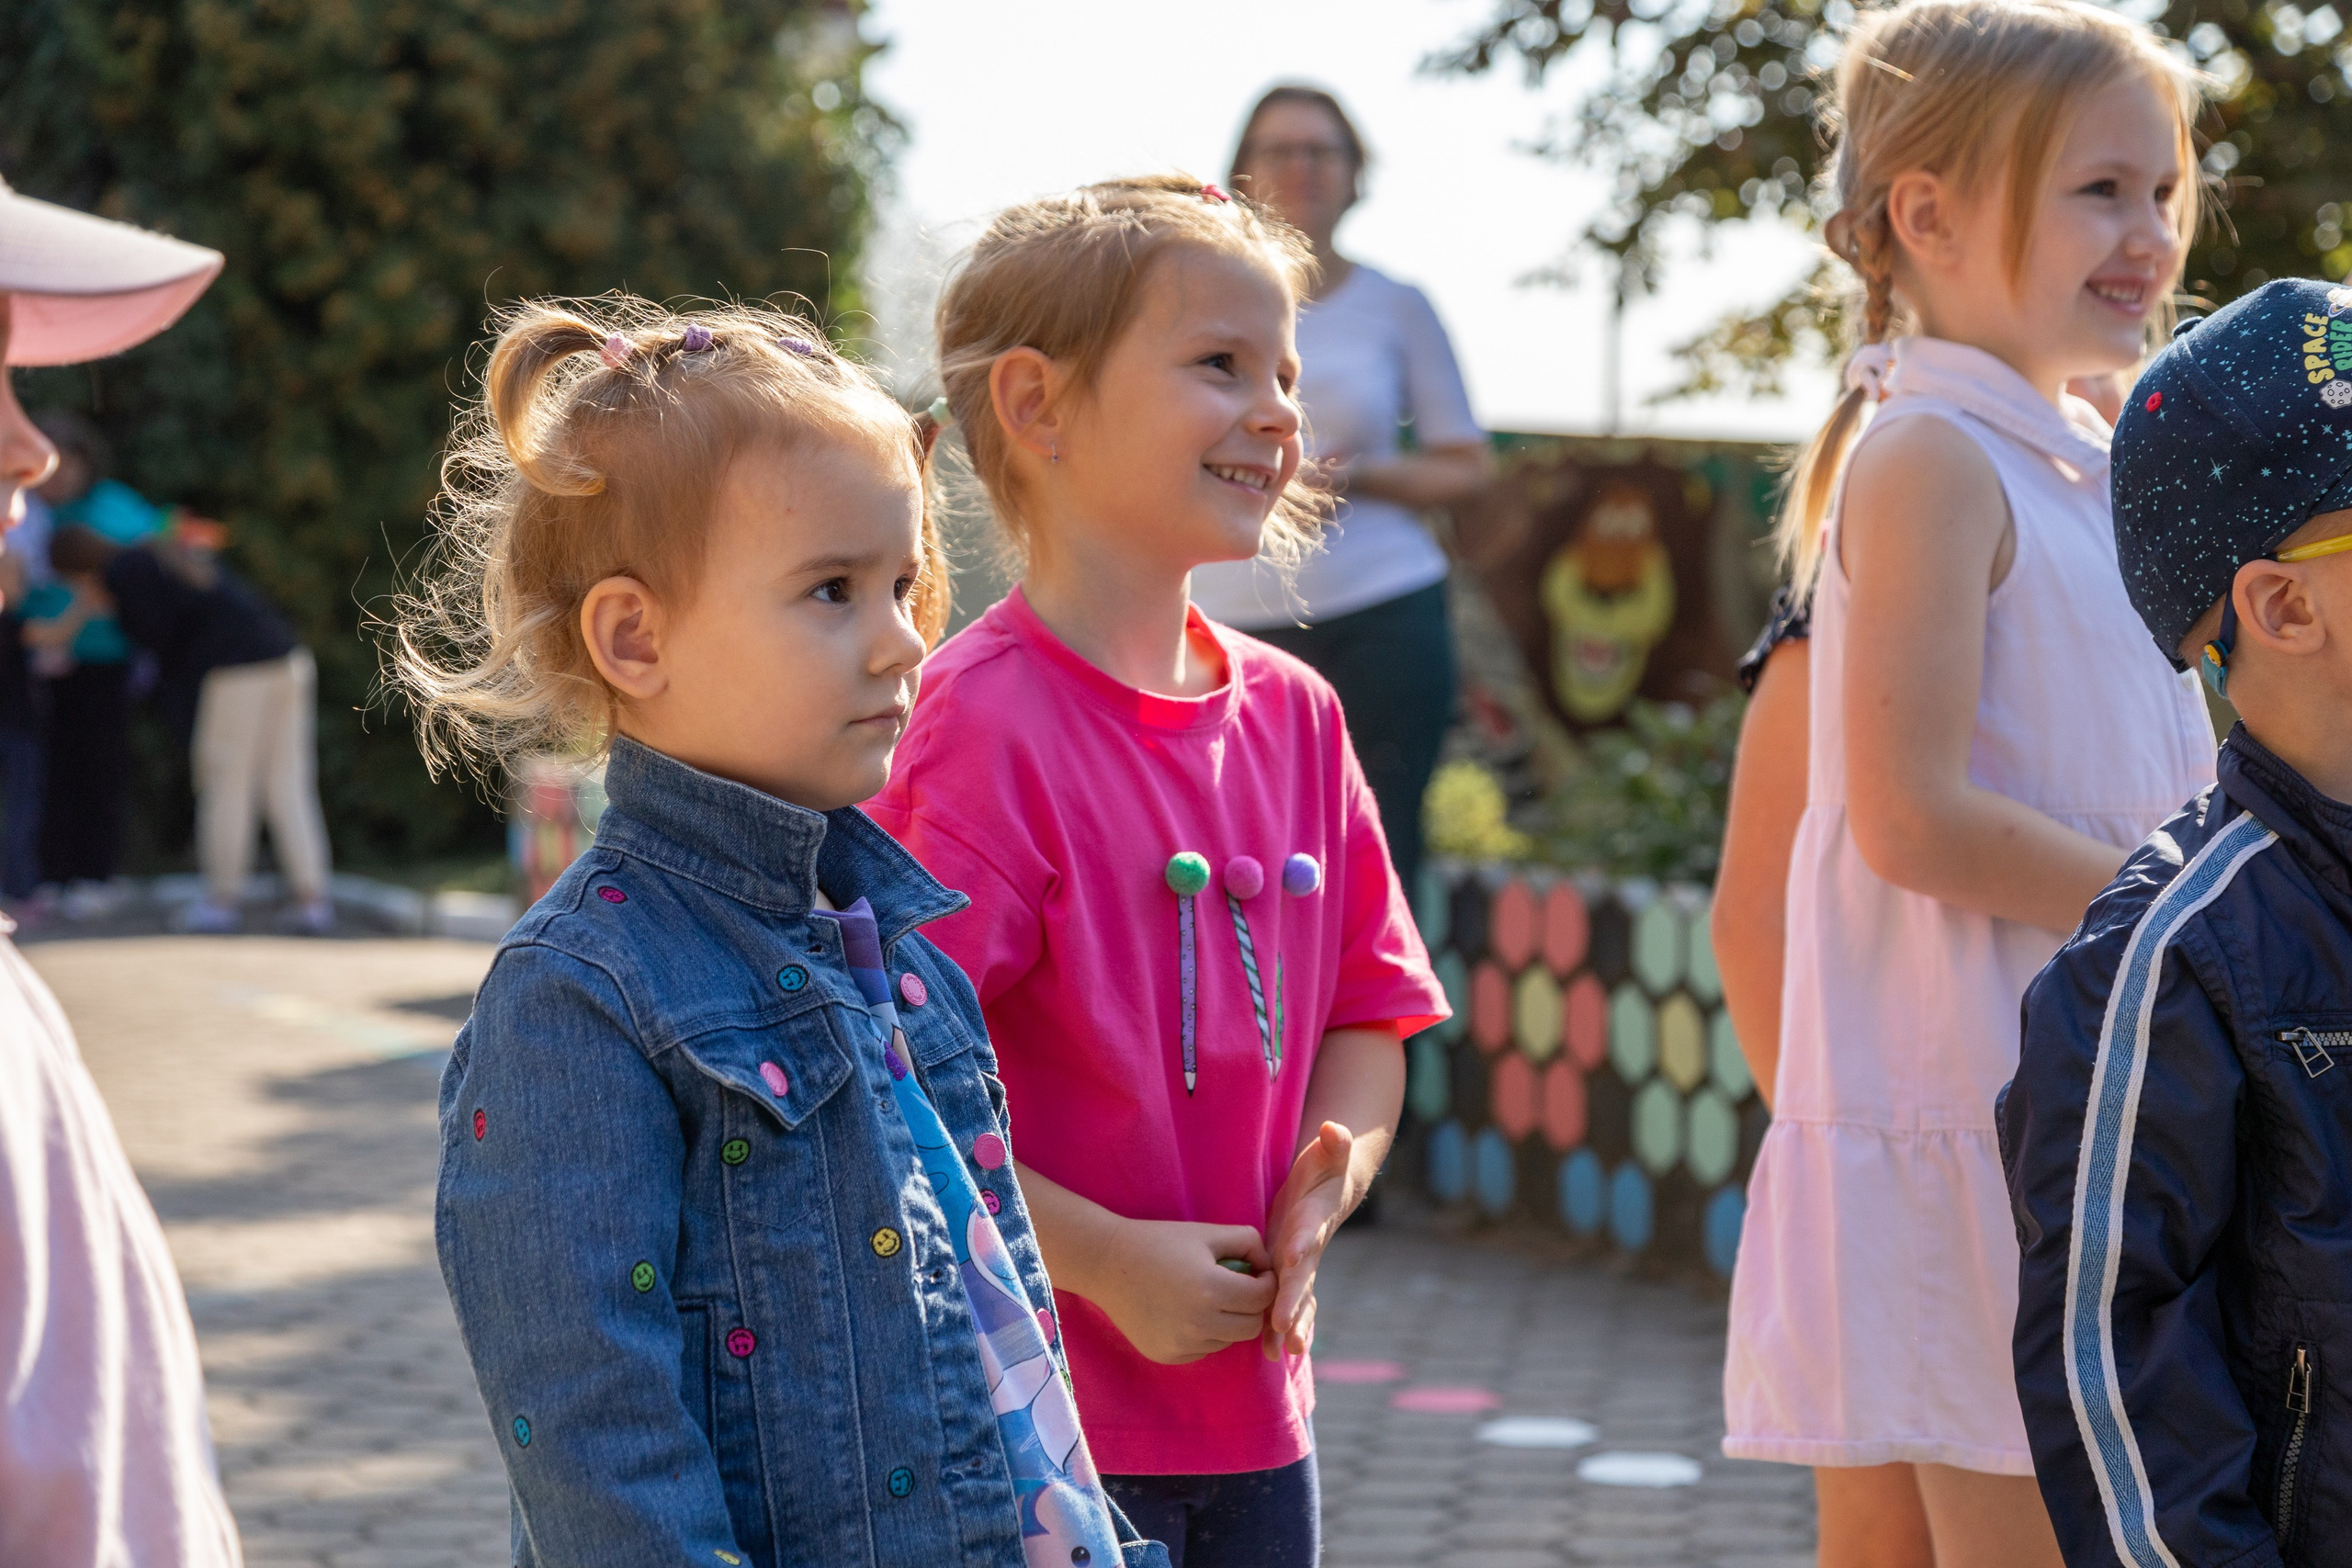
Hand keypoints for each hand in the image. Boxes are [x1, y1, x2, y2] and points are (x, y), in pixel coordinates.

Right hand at [1091, 1217, 1274, 1364]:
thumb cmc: (1159, 1242)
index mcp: (1211, 1289)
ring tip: (1209, 1297)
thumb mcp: (1207, 1233)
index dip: (1266, 1283)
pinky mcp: (1168, 1356)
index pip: (1263, 1298)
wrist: (1107, 1264)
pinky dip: (1205, 1334)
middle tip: (1239, 1288)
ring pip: (1228, 1341)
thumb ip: (1248, 1244)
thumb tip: (1268, 1267)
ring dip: (1228, 1321)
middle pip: (1251, 1327)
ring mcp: (1181, 1344)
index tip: (1256, 1273)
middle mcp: (1199, 1324)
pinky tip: (1186, 1311)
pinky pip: (1203, 1349)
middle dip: (1252, 1307)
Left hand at [1261, 1120, 1355, 1360]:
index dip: (1303, 1245)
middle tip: (1286, 1331)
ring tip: (1280, 1354)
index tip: (1293, 1258)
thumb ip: (1335, 1144)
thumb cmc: (1326, 1168)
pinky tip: (1270, 1353)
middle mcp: (1308, 1248)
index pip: (1308, 1234)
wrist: (1332, 1190)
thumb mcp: (1328, 1154)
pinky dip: (1280, 1328)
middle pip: (1302, 1280)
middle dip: (1294, 1305)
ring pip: (1298, 1301)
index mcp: (1313, 1220)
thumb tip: (1336, 1128)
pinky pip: (1287, 1305)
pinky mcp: (1288, 1273)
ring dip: (1291, 1327)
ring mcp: (1300, 1265)